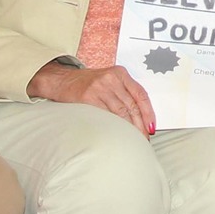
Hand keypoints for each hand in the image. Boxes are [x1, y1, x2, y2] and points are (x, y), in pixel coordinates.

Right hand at [31, 59, 155, 133]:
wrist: (62, 80)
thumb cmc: (88, 83)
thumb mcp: (109, 81)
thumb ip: (124, 93)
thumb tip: (142, 116)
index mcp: (120, 73)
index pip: (141, 94)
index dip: (148, 112)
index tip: (152, 126)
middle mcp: (111, 79)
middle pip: (132, 106)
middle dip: (140, 125)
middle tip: (144, 138)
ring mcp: (99, 88)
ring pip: (121, 113)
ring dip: (129, 129)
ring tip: (134, 139)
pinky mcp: (88, 98)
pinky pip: (105, 116)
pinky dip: (114, 127)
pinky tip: (117, 134)